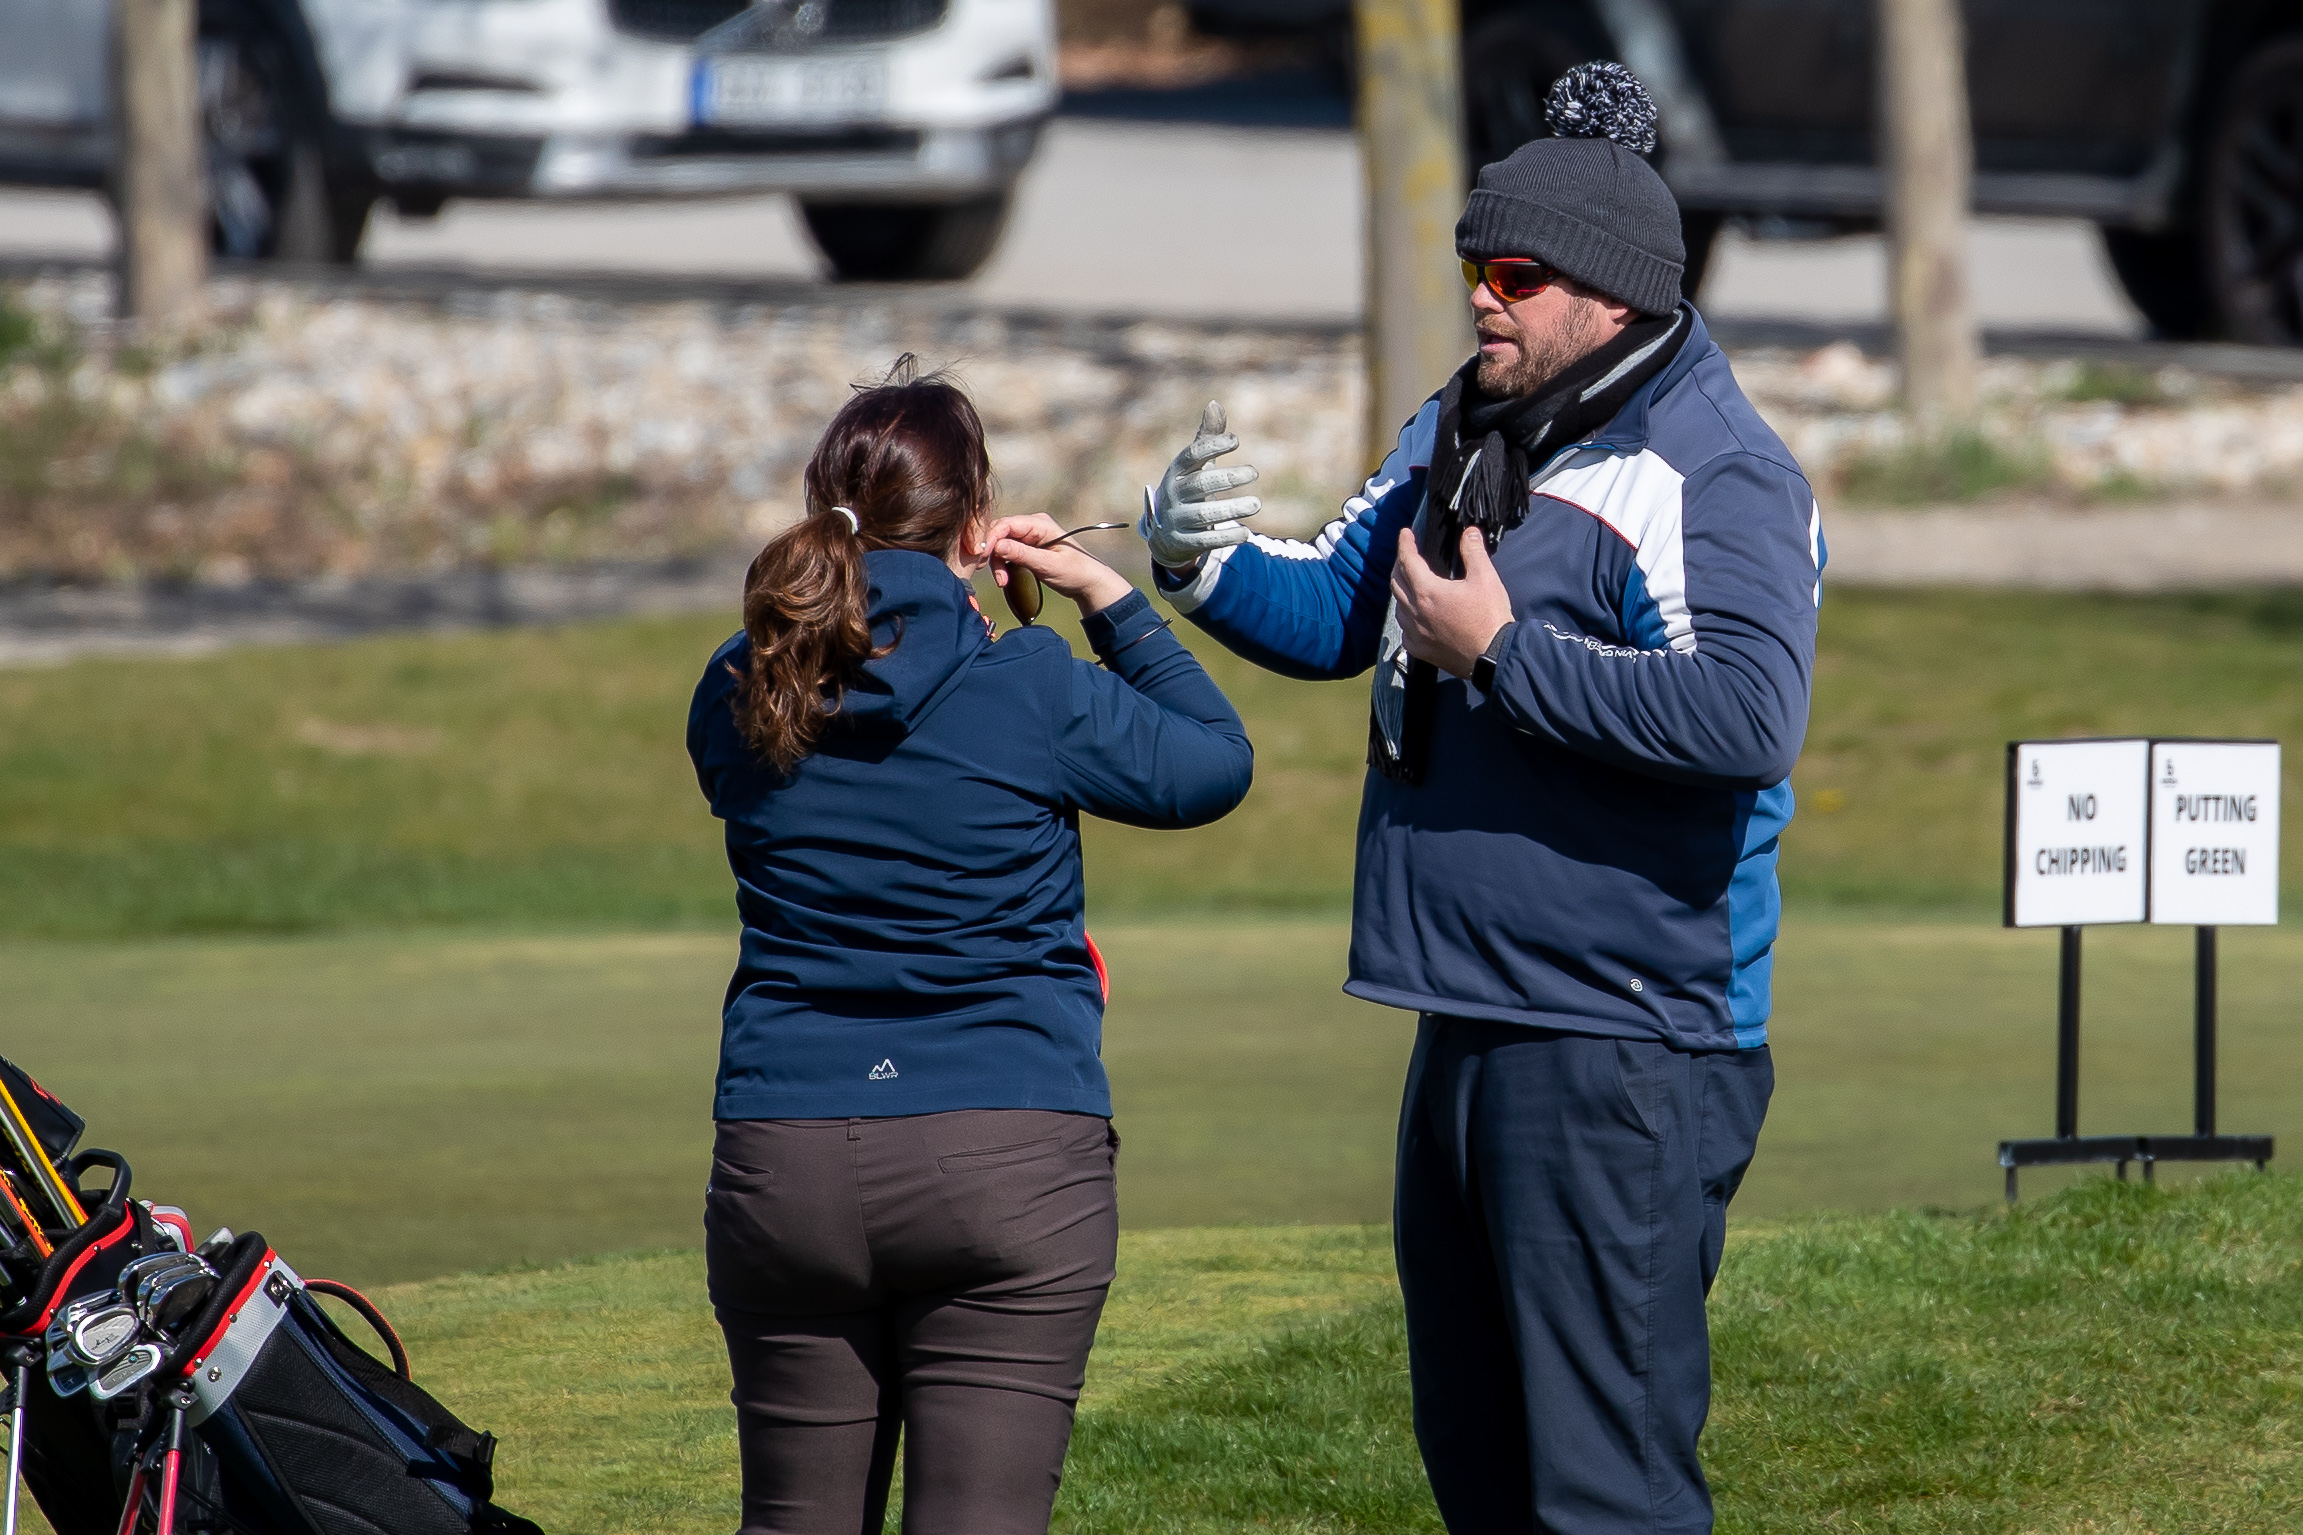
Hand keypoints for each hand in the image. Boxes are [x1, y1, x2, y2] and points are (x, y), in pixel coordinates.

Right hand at [988, 514, 1134, 616]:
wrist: (1088, 582)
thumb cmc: (1075, 572)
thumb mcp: (1049, 565)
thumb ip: (1023, 554)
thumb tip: (997, 546)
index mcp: (1039, 524)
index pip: (1006, 524)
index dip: (991, 539)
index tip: (982, 557)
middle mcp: (1031, 525)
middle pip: (999, 533)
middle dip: (992, 553)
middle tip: (994, 575)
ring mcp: (1028, 536)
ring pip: (999, 544)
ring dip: (997, 563)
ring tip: (1003, 582)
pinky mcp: (1025, 547)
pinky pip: (1005, 552)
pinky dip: (1002, 565)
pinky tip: (1004, 579)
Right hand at [1138, 401, 1260, 569]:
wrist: (1164, 534)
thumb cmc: (1187, 490)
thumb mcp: (1194, 467)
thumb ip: (1206, 439)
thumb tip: (1215, 403)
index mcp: (1176, 472)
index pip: (1191, 456)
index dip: (1212, 446)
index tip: (1236, 441)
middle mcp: (1172, 495)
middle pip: (1199, 485)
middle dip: (1227, 478)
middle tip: (1254, 473)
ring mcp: (1176, 520)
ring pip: (1204, 515)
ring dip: (1231, 509)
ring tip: (1257, 503)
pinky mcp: (1183, 542)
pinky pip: (1205, 540)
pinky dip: (1226, 537)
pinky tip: (1247, 533)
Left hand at [1391, 528, 1515, 678]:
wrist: (1494, 657)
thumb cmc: (1489, 617)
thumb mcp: (1485, 578)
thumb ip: (1474, 552)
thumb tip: (1470, 532)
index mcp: (1427, 591)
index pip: (1408, 561)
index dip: (1405, 544)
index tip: (1405, 534)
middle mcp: (1415, 612)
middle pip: (1396, 582)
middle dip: (1400, 565)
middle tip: (1407, 556)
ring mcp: (1415, 633)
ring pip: (1398, 607)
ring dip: (1401, 591)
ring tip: (1409, 584)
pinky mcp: (1420, 650)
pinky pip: (1405, 631)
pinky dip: (1406, 618)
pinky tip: (1414, 617)